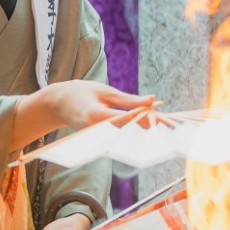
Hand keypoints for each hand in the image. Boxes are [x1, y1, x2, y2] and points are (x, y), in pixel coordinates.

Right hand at [15, 80, 154, 145]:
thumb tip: (152, 100)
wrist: (58, 104)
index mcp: (95, 116)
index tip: (162, 112)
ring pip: (128, 134)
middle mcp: (97, 130)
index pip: (126, 118)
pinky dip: (136, 128)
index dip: (146, 115)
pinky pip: (122, 134)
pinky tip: (150, 124)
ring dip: (146, 128)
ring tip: (164, 124)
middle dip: (151, 125)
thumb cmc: (81, 93)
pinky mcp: (101, 139)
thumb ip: (129, 99)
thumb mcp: (105, 91)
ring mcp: (98, 137)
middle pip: (130, 130)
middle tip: (171, 123)